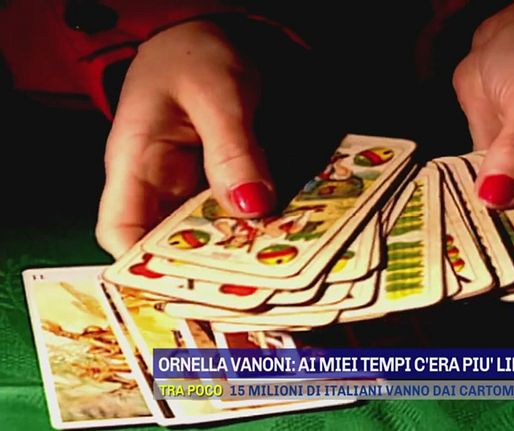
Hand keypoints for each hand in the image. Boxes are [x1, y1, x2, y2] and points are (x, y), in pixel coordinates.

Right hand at [96, 20, 274, 257]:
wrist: (208, 35)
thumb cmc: (195, 55)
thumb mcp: (217, 93)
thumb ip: (232, 148)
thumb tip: (251, 206)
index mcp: (135, 163)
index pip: (120, 231)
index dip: (143, 265)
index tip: (189, 284)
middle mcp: (160, 185)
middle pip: (171, 243)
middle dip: (210, 267)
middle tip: (257, 280)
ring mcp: (192, 185)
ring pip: (208, 234)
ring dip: (240, 249)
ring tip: (280, 263)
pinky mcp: (222, 181)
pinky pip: (235, 212)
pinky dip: (257, 224)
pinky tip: (287, 232)